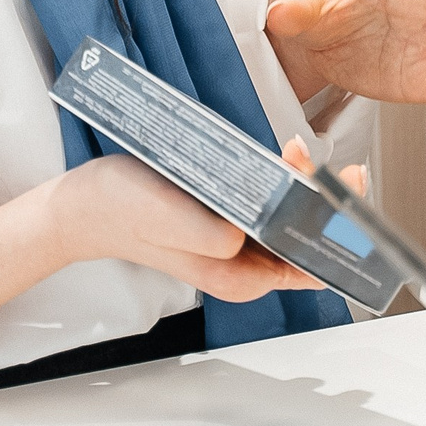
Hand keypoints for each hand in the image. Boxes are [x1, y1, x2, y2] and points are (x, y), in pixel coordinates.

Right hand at [45, 153, 312, 301]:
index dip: (336, 228)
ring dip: (307, 183)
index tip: (340, 187)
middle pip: (311, 238)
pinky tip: (285, 154)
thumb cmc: (121, 210)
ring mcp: (240, 242)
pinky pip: (273, 201)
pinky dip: (286, 177)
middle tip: (316, 156)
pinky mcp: (231, 218)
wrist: (85, 204)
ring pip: (296, 217)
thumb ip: (211, 235)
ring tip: (298, 148)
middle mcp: (247, 265)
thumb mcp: (166, 220)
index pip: (311, 263)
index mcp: (239, 277)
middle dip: (325, 195)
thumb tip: (250, 233)